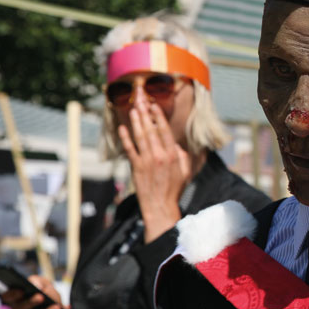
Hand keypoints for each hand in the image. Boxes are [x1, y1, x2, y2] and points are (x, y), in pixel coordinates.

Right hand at [2, 275, 67, 308]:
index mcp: (14, 297)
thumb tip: (39, 288)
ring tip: (57, 308)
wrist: (49, 304)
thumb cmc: (42, 289)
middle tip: (41, 297)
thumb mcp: (40, 281)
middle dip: (31, 303)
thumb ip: (37, 281)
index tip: (21, 290)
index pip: (8, 296)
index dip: (13, 294)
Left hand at [118, 102, 191, 242]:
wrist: (160, 206)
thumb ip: (182, 156)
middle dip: (145, 114)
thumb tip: (177, 146)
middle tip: (140, 101)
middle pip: (150, 130)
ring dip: (136, 122)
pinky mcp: (136, 168)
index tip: (154, 106)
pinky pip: (129, 149)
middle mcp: (159, 155)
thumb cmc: (174, 190)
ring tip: (133, 110)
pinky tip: (122, 128)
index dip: (158, 116)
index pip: (164, 131)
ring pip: (140, 137)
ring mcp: (146, 161)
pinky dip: (125, 138)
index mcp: (172, 155)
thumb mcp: (185, 172)